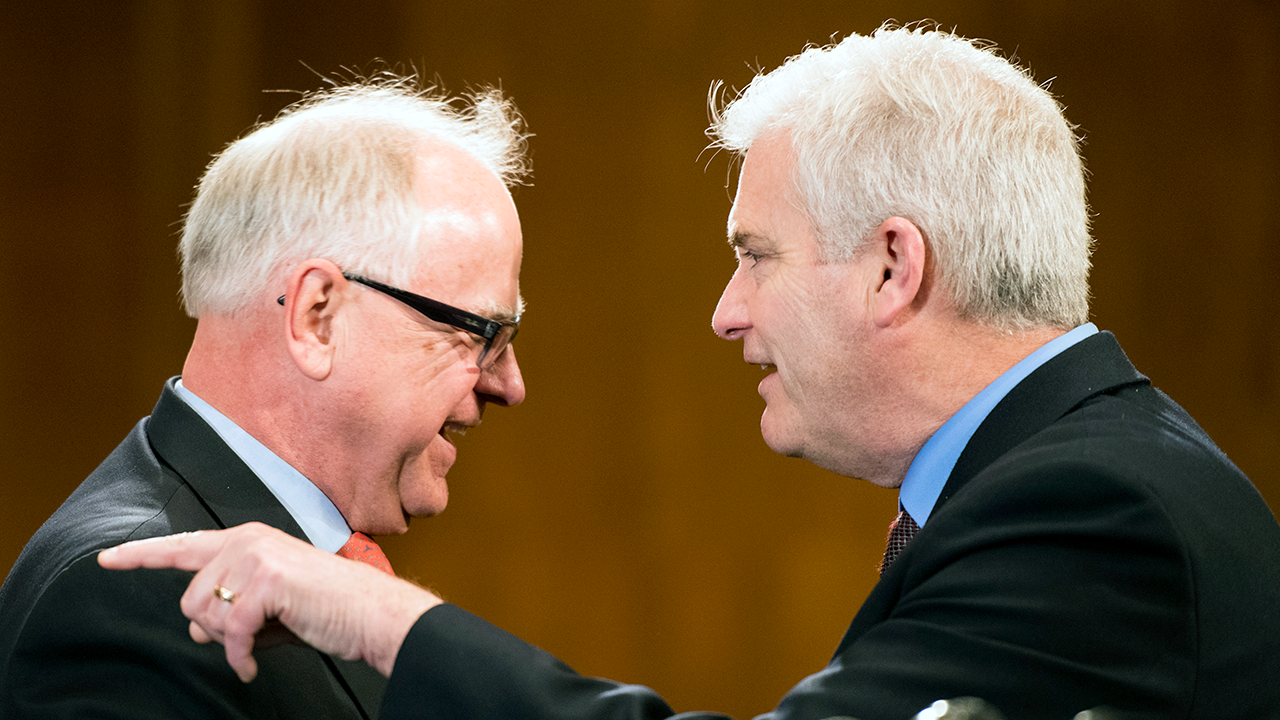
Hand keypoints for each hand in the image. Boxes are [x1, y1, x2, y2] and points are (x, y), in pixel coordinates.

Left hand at [98, 523, 440, 681]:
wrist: (369, 613)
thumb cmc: (325, 609)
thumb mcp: (266, 609)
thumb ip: (228, 607)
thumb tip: (195, 626)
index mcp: (248, 539)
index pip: (184, 546)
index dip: (142, 554)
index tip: (108, 558)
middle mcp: (248, 539)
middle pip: (190, 596)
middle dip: (213, 627)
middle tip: (248, 638)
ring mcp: (257, 556)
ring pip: (204, 613)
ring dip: (228, 640)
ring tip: (259, 643)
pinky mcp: (267, 580)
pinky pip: (230, 631)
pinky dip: (240, 656)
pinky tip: (254, 663)